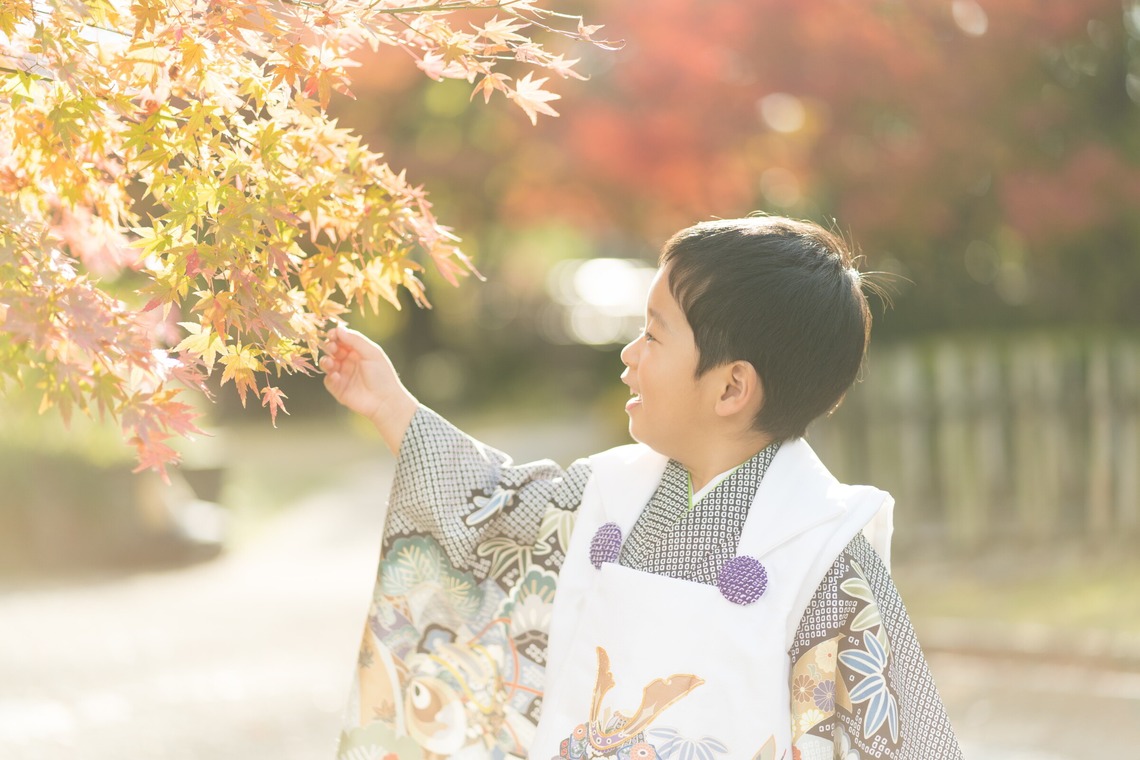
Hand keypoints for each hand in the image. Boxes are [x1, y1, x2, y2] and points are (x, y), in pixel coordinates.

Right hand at [320, 326, 417, 452]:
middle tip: (332, 348)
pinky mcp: (339, 389)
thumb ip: (356, 340)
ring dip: (326, 361)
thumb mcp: (372, 353)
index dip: (335, 336)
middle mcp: (349, 361)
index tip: (332, 334)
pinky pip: (328, 380)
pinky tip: (336, 376)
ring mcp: (343, 375)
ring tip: (331, 363)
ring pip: (327, 364)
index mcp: (358, 351)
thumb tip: (338, 329)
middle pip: (332, 350)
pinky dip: (330, 377)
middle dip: (329, 347)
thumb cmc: (382, 375)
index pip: (342, 339)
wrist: (386, 401)